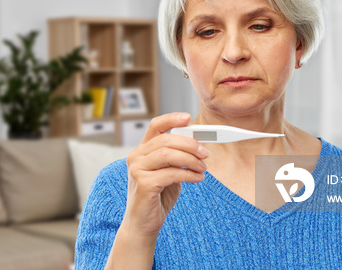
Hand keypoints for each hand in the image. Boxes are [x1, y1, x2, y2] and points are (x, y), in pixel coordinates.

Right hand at [122, 112, 209, 238]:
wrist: (143, 224)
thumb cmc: (157, 197)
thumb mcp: (168, 172)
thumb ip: (177, 158)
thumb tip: (198, 144)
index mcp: (142, 151)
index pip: (155, 126)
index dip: (171, 119)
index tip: (188, 117)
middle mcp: (136, 157)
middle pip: (166, 140)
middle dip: (190, 145)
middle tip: (205, 153)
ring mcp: (137, 170)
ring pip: (168, 155)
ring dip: (191, 160)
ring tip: (203, 168)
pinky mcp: (144, 184)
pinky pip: (171, 173)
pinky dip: (189, 174)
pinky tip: (197, 178)